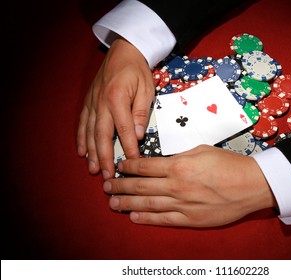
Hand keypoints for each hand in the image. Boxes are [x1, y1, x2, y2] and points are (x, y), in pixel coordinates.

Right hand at [77, 38, 154, 178]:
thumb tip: (138, 134)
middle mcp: (101, 103)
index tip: (133, 164)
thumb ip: (141, 111)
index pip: (125, 130)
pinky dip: (82, 138)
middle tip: (107, 176)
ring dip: (92, 153)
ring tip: (93, 169)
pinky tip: (82, 151)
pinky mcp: (89, 102)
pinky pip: (83, 123)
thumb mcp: (146, 88)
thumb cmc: (137, 70)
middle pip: (102, 136)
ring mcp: (92, 103)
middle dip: (105, 157)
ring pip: (90, 132)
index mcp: (117, 99)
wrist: (123, 51)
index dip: (129, 149)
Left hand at [103, 145, 276, 226]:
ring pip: (147, 204)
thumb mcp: (202, 150)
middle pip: (140, 186)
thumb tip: (163, 162)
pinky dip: (146, 218)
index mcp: (179, 166)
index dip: (128, 166)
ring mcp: (182, 205)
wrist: (251, 185)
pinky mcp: (190, 220)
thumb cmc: (229, 165)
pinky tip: (134, 216)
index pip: (144, 166)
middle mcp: (176, 186)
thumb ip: (179, 156)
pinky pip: (163, 220)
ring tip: (112, 203)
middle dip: (120, 186)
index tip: (119, 166)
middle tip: (106, 187)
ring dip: (127, 203)